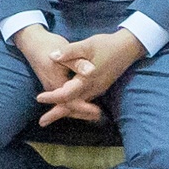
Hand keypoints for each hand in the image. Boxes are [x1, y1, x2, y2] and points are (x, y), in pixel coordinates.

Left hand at [15, 25, 144, 124]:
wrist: (128, 47)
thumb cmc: (106, 45)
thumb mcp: (87, 45)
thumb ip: (69, 52)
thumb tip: (52, 56)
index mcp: (87, 80)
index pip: (67, 94)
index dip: (52, 96)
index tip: (39, 98)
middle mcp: (93, 88)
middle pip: (73, 106)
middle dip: (57, 114)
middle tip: (41, 123)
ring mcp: (98, 89)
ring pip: (80, 105)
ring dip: (66, 111)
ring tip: (51, 117)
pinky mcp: (100, 87)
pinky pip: (85, 101)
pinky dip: (75, 106)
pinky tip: (69, 107)